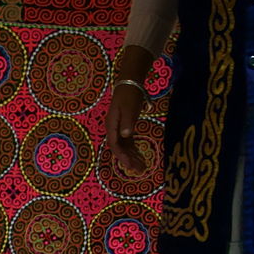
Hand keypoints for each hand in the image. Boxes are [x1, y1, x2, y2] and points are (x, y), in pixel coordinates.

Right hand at [105, 44, 155, 174]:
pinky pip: (128, 141)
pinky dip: (133, 149)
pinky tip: (139, 156)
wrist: (129, 82)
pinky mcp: (125, 126)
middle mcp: (114, 129)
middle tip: (139, 170)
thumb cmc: (129, 95)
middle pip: (119, 148)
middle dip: (128, 160)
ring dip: (131, 156)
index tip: (130, 166)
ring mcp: (119, 128)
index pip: (115, 145)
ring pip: (124, 146)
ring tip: (141, 166)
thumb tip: (126, 135)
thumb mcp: (130, 107)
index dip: (122, 156)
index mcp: (112, 126)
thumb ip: (128, 121)